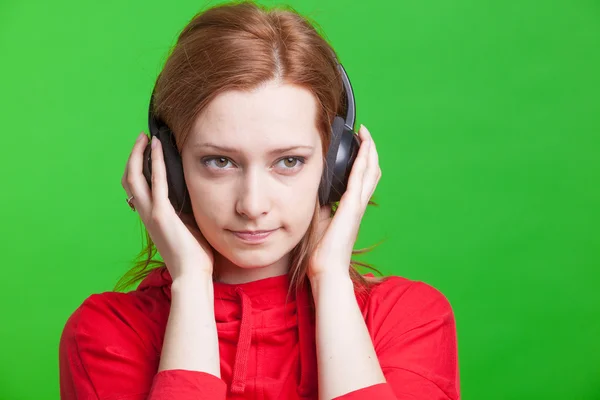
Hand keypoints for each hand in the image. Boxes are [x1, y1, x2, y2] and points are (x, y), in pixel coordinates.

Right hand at [121, 132, 213, 280]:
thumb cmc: (194, 254)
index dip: (136, 168)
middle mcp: (145, 214)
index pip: (136, 188)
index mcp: (150, 216)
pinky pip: (156, 183)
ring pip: (136, 177)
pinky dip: (155, 162)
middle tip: (141, 138)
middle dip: (133, 156)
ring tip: (147, 137)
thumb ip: (183, 209)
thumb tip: (191, 191)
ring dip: (140, 154)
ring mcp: (152, 214)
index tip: (145, 151)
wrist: (192, 275)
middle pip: (129, 179)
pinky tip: (159, 148)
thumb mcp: (187, 225)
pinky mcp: (162, 215)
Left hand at [308, 124, 380, 279]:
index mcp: (351, 209)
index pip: (362, 180)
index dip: (363, 162)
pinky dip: (363, 161)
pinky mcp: (352, 206)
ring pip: (369, 172)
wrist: (326, 269)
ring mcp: (357, 205)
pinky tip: (362, 148)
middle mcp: (358, 205)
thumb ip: (322, 206)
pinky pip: (359, 178)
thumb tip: (316, 193)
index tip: (358, 145)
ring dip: (369, 151)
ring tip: (365, 134)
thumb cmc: (323, 251)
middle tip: (364, 133)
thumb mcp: (320, 221)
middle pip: (371, 172)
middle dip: (369, 151)